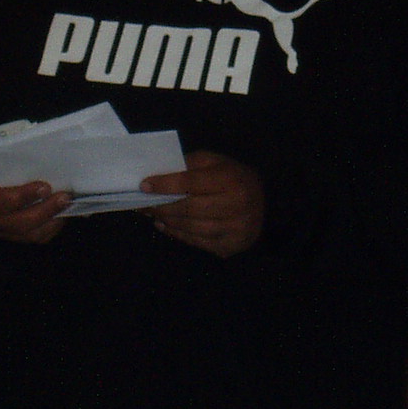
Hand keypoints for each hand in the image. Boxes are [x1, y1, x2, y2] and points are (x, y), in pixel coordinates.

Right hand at [0, 154, 70, 242]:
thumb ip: (16, 157)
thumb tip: (47, 153)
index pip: (0, 202)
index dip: (24, 197)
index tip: (45, 187)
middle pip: (16, 223)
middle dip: (44, 211)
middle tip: (64, 197)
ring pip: (28, 234)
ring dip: (51, 221)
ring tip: (67, 205)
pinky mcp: (13, 234)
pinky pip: (35, 237)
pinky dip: (51, 227)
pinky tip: (63, 214)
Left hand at [143, 150, 262, 257]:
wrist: (263, 204)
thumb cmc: (232, 178)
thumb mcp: (214, 162)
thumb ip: (189, 165)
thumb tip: (157, 175)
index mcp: (231, 179)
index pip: (192, 182)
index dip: (166, 184)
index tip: (144, 185)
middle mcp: (237, 205)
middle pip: (190, 208)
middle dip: (163, 206)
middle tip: (145, 204)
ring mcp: (235, 229)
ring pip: (192, 228)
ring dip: (169, 221)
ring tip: (154, 214)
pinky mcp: (230, 246)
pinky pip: (197, 243)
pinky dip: (178, 234)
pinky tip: (167, 226)